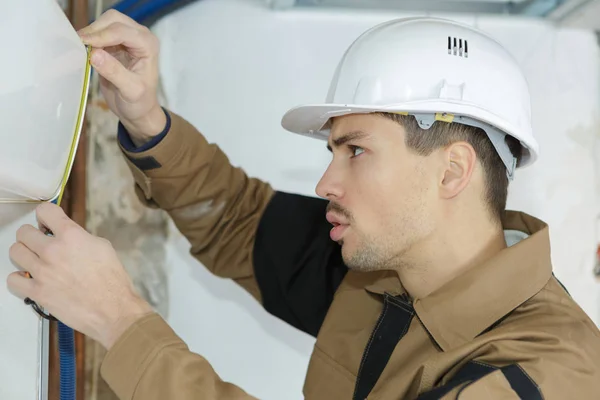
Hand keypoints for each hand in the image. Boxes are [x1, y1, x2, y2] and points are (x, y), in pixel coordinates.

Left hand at [6, 203, 152, 349]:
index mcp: (72, 236)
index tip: (47, 223)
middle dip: (33, 235)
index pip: (45, 211)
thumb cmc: (112, 280)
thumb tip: (67, 236)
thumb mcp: (103, 247)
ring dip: (24, 254)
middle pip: (24, 232)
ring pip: (15, 252)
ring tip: (35, 260)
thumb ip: (81, 237)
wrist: (113, 309)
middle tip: (41, 243)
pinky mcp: (37, 292)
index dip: (45, 216)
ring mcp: (42, 272)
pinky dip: (19, 279)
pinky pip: (12, 280)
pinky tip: (30, 279)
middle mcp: (53, 251)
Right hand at [78, 9, 165, 144]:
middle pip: (112, 20)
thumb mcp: (130, 91)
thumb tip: (94, 54)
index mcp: (148, 45)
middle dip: (95, 30)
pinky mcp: (114, 43)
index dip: (101, 36)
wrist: (137, 110)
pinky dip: (88, 39)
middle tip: (79, 45)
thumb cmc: (139, 102)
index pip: (122, 31)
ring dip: (90, 33)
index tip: (83, 44)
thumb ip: (114, 72)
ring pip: (103, 23)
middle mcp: (139, 36)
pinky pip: (98, 33)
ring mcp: (126, 38)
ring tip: (79, 49)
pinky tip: (81, 50)